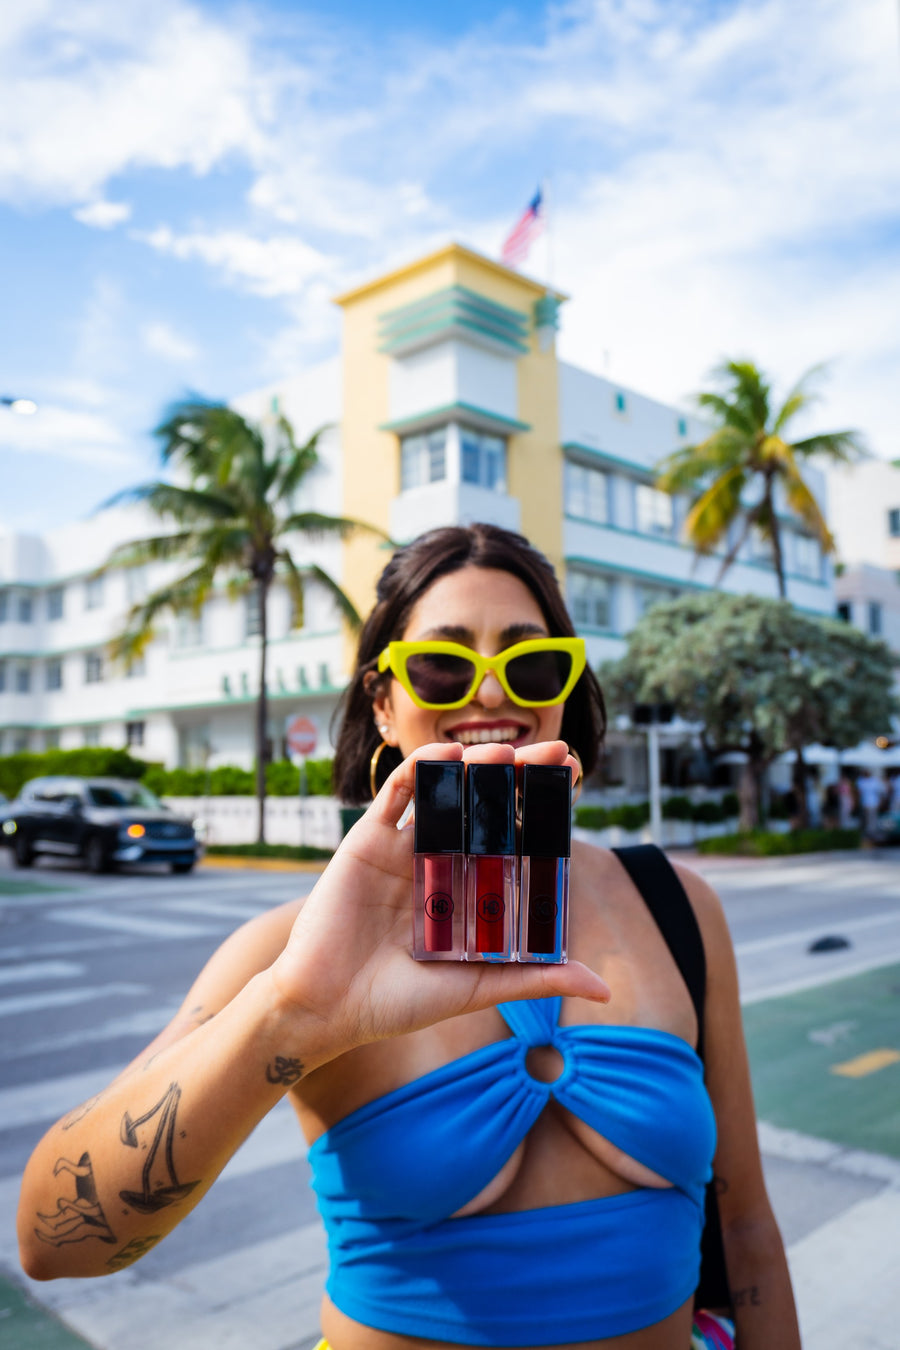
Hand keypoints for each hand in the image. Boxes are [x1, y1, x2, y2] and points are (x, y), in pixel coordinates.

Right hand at [269, 741, 609, 1062]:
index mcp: (472, 893)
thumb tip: (604, 990)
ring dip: (476, 768)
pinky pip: (395, 796)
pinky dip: (419, 770)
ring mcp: (406, 849)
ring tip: (506, 753)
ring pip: (447, 794)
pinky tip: (446, 756)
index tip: (575, 778)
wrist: (326, 1007)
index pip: (519, 839)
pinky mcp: (368, 841)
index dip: (545, 809)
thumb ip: (536, 979)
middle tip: (555, 752)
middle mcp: (444, 864)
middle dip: (521, 778)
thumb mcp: (477, 988)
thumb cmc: (400, 1004)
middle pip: (489, 808)